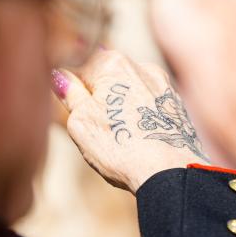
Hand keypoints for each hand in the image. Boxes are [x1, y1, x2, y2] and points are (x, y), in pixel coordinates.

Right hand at [51, 50, 209, 193]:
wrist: (171, 173)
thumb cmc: (121, 147)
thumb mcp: (80, 122)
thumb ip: (70, 94)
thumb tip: (59, 76)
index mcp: (113, 63)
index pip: (79, 66)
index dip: (72, 90)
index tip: (74, 111)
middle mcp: (141, 66)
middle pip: (107, 77)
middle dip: (97, 97)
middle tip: (97, 130)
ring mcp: (162, 84)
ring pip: (129, 91)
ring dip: (120, 108)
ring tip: (120, 138)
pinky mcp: (176, 105)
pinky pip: (149, 105)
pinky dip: (140, 117)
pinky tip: (139, 139)